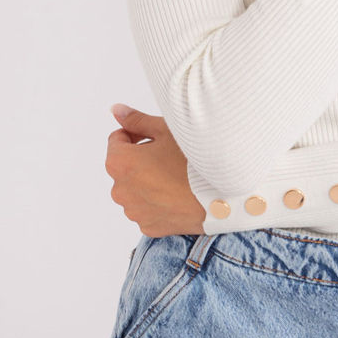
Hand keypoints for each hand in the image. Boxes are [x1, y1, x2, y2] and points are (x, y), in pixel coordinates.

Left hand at [105, 105, 205, 235]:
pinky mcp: (148, 227)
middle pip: (126, 167)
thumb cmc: (194, 160)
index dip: (137, 135)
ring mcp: (134, 211)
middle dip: (142, 160)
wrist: (221, 195)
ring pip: (136, 189)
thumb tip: (116, 110)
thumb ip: (136, 120)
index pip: (117, 140)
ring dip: (148, 181)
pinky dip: (158, 201)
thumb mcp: (166, 130)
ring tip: (176, 176)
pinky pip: (148, 209)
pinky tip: (178, 194)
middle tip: (170, 157)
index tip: (156, 138)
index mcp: (119, 162)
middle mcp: (120, 190)